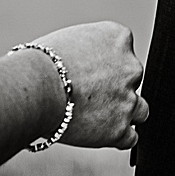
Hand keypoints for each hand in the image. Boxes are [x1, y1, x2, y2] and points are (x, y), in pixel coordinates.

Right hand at [32, 21, 147, 149]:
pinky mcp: (120, 129)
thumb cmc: (41, 62)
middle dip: (115, 88)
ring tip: (98, 116)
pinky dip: (117, 137)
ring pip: (140, 110)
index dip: (106, 64)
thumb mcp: (69, 40)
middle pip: (132, 79)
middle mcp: (130, 67)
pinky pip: (130, 137)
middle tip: (89, 94)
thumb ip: (88, 50)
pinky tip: (100, 134)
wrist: (35, 88)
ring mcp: (128, 100)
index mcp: (118, 38)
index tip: (90, 71)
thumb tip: (85, 63)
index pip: (124, 51)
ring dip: (123, 113)